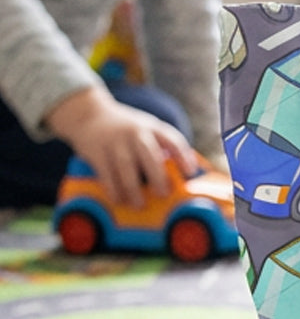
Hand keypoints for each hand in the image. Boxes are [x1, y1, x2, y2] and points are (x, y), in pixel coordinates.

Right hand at [46, 86, 191, 208]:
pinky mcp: (96, 151)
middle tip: (164, 194)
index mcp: (152, 128)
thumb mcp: (147, 128)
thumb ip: (164, 145)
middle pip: (149, 155)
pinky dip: (113, 189)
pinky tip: (119, 199)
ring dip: (133, 188)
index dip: (183, 156)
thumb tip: (190, 171)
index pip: (172, 140)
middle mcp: (135, 133)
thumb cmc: (127, 129)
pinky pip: (106, 173)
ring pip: (126, 167)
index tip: (190, 173)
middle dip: (158, 176)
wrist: (89, 114)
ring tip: (140, 204)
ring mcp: (115, 141)